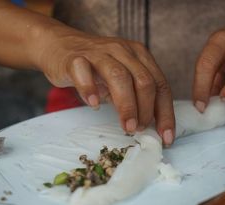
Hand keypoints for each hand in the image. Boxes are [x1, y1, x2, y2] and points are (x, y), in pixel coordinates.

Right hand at [34, 23, 174, 144]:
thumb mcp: (120, 79)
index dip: (165, 113)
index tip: (166, 137)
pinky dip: (89, 89)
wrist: (59, 46)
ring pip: (118, 76)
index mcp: (139, 56)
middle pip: (143, 81)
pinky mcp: (74, 58)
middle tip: (140, 130)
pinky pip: (84, 72)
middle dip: (146, 110)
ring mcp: (98, 53)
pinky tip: (93, 104)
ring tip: (127, 127)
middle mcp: (122, 51)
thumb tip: (150, 126)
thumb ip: (135, 97)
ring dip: (127, 105)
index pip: (160, 85)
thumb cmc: (94, 67)